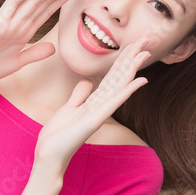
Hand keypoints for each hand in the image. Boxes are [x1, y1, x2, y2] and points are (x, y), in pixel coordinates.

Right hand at [0, 0, 78, 86]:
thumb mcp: (17, 63)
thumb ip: (34, 54)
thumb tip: (54, 48)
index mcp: (23, 31)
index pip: (46, 12)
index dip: (62, 0)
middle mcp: (18, 23)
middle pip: (43, 3)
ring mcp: (8, 22)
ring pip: (32, 1)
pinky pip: (13, 5)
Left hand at [32, 38, 149, 165]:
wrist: (49, 155)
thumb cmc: (58, 135)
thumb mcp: (69, 108)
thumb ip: (80, 95)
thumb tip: (87, 81)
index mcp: (95, 101)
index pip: (112, 76)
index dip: (122, 59)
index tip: (132, 44)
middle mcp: (101, 105)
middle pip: (119, 76)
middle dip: (131, 57)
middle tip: (145, 40)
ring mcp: (100, 112)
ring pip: (120, 85)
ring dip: (133, 68)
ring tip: (145, 52)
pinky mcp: (95, 119)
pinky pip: (114, 101)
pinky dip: (128, 90)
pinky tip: (140, 80)